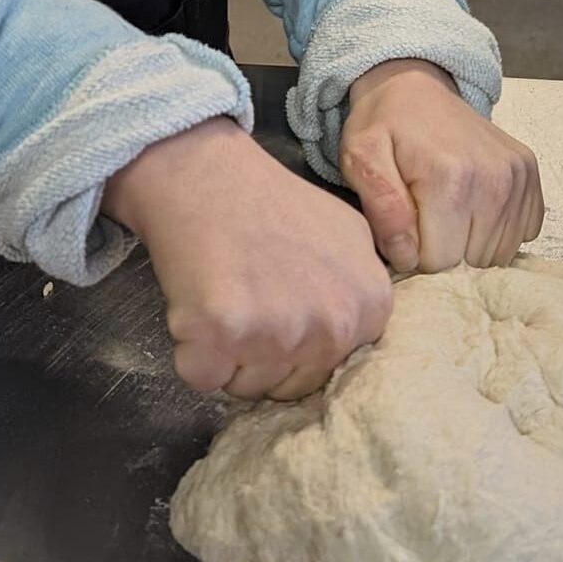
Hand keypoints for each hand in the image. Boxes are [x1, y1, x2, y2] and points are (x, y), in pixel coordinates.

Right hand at [102, 119, 390, 400]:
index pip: (334, 366)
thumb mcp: (348, 233)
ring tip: (227, 292)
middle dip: (263, 352)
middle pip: (291, 384)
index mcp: (371, 305)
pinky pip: (201, 376)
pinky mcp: (222, 336)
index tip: (280, 300)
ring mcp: (279, 334)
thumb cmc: (271, 203)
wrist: (208, 174)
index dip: (300, 339)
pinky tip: (200, 300)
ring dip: (228, 353)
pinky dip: (191, 349)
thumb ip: (360, 288)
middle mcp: (333, 326)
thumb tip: (356, 334)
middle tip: (249, 294)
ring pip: (247, 387)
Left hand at [339, 58, 542, 272]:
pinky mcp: (529, 174)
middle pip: (470, 261)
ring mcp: (517, 176)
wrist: (415, 85)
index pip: (438, 262)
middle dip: (442, 246)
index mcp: (449, 178)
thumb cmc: (384, 124)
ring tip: (445, 205)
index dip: (414, 250)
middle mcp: (494, 179)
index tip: (404, 219)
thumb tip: (407, 256)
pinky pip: (521, 233)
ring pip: (497, 253)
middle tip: (422, 209)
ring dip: (470, 241)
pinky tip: (471, 203)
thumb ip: (381, 209)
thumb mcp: (360, 157)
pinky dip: (496, 230)